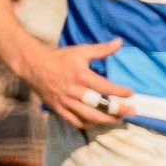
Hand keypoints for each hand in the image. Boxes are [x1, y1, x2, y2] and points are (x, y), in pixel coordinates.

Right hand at [19, 38, 134, 128]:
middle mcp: (73, 90)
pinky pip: (76, 121)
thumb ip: (102, 49)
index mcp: (80, 75)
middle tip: (131, 112)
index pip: (105, 87)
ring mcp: (65, 102)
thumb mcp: (81, 51)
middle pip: (99, 106)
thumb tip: (119, 42)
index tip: (131, 93)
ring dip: (106, 120)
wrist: (34, 65)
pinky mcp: (58, 109)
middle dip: (118, 111)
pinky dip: (89, 124)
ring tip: (118, 119)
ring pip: (89, 117)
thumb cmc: (60, 58)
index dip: (120, 92)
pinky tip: (99, 122)